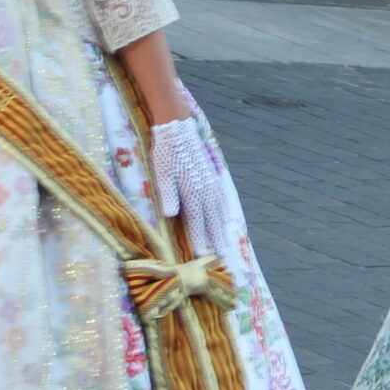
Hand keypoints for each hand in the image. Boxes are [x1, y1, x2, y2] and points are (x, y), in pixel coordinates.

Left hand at [150, 108, 232, 254]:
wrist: (178, 131)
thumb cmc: (167, 154)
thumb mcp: (162, 174)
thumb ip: (168, 195)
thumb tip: (170, 214)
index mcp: (193, 194)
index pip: (197, 224)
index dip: (200, 241)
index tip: (203, 258)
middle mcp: (206, 192)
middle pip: (213, 222)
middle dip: (217, 241)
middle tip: (223, 258)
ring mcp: (212, 185)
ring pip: (220, 213)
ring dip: (222, 230)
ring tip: (226, 245)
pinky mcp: (213, 179)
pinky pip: (222, 202)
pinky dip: (224, 214)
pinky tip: (225, 219)